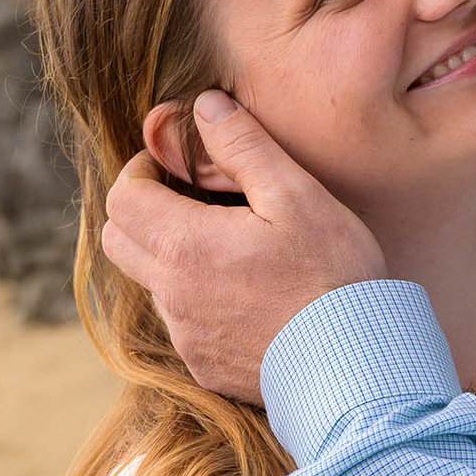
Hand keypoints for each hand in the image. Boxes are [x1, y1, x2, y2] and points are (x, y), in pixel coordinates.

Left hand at [100, 91, 385, 402]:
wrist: (358, 367)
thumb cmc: (334, 277)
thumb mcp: (298, 196)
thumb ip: (245, 146)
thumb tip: (205, 108)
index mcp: (186, 246)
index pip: (122, 198)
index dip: (140, 170)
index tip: (174, 165)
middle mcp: (173, 296)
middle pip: (117, 241)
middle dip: (140, 210)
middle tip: (187, 197)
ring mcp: (186, 336)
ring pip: (150, 283)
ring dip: (170, 256)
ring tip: (227, 246)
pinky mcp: (205, 366)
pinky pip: (181, 323)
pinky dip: (197, 299)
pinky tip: (246, 294)